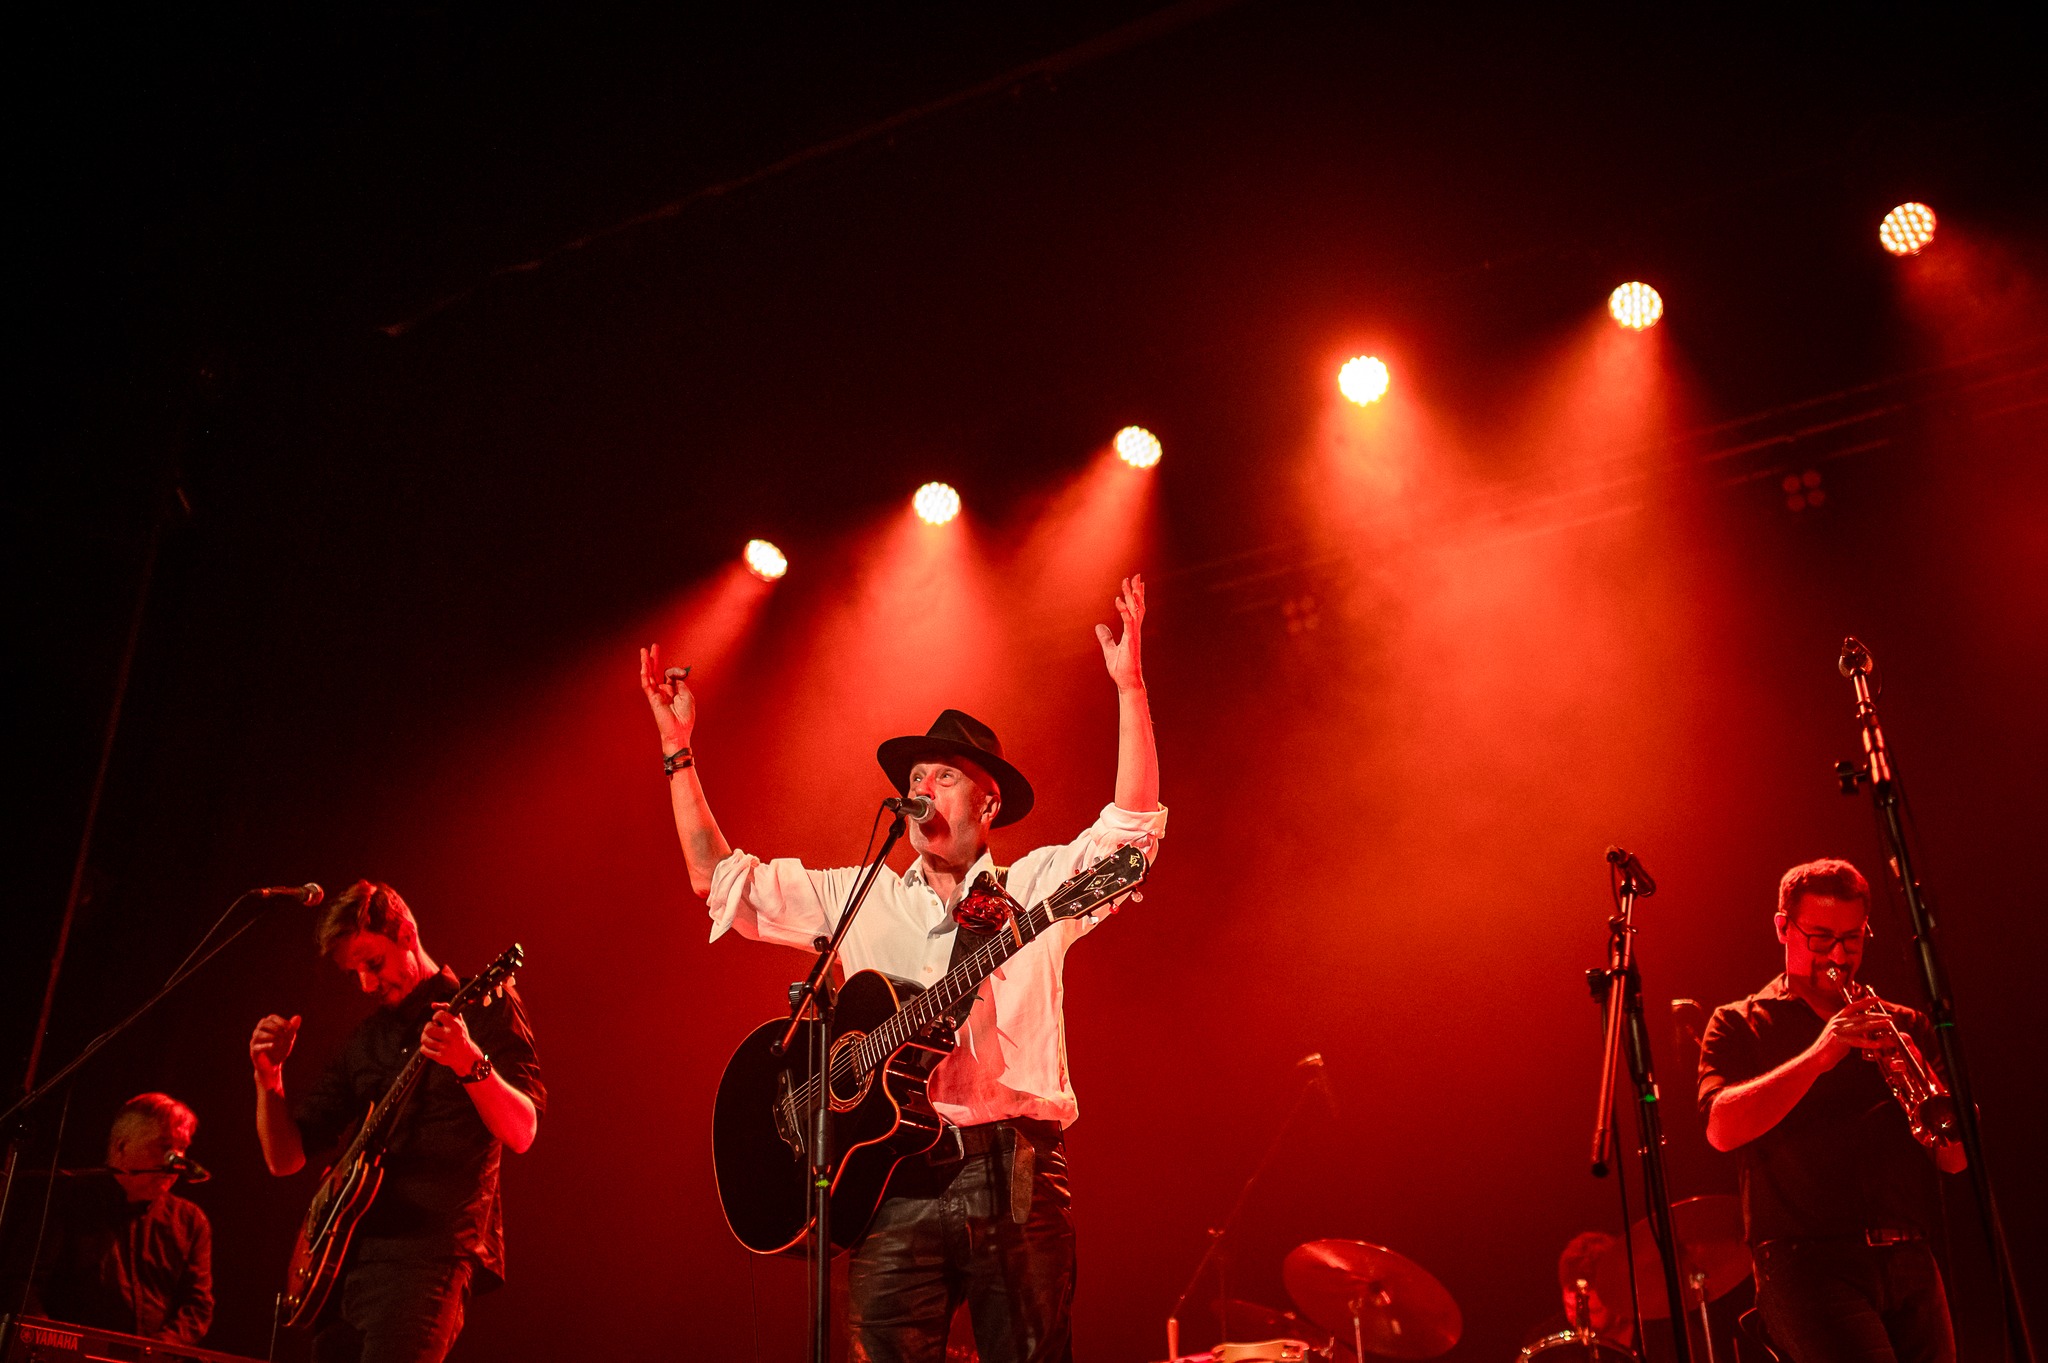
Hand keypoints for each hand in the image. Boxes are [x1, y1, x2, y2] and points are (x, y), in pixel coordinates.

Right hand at [251, 1014, 300, 1084]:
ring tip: (280, 1041)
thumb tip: (298, 1016)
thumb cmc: (280, 1050)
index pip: (271, 1017)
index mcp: (267, 1027)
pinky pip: (257, 1046)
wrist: (274, 1066)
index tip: (290, 1028)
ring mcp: (254, 1042)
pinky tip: (275, 1046)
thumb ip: (292, 1028)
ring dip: (271, 1036)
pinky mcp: (254, 1052)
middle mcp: (258, 1032)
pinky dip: (266, 1045)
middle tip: (285, 1035)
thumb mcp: (289, 1038)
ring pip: (258, 1033)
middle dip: (276, 1028)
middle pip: (263, 1023)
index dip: (282, 1021)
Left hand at [420, 1003, 483, 1074]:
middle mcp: (451, 1035)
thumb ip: (446, 1009)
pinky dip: (425, 1048)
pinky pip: (424, 1050)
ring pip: (424, 1039)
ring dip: (426, 1039)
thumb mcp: (458, 1021)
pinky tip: (431, 1048)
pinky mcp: (441, 1057)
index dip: (436, 1017)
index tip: (439, 1022)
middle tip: (432, 1031)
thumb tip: (433, 1005)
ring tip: (431, 1039)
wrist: (467, 1057)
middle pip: (428, 1028)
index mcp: (456, 1025)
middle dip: (428, 1029)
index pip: (438, 1015)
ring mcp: (446, 1047)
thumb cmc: (460, 1035)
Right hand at [639, 643, 694, 751]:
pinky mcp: (653, 699)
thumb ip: (679, 683)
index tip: (681, 672)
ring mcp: (657, 695)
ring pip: (649, 676)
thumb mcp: (687, 696)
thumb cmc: (685, 717)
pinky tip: (644, 666)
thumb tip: (672, 675)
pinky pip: (647, 685)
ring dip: (646, 663)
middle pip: (656, 672)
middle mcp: (663, 691)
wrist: (680, 732)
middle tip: (652, 646)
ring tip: (644, 651)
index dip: (675, 671)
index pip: (669, 676)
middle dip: (654, 659)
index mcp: (672, 691)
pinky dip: (645, 675)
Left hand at [1094, 574, 1146, 692]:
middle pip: (1138, 606)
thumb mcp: (1109, 650)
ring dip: (1132, 597)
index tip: (1136, 583)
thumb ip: (1105, 638)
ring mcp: (1134, 635)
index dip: (1137, 596)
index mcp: (1132, 632)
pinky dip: (1123, 611)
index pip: (1136, 610)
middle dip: (1136, 591)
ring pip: (1135, 611)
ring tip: (1129, 583)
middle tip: (1136, 576)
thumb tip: (1099, 626)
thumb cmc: (1121, 669)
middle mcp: (1135, 631)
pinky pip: (1128, 622)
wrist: (1127, 682)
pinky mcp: (1130, 641)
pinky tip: (1118, 601)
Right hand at [1812, 994, 1891, 1067]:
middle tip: (1889, 1016)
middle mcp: (1837, 1022)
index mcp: (1837, 1019)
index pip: (1852, 1006)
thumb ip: (1850, 1031)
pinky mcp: (1838, 1040)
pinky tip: (1879, 1044)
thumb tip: (1863, 1031)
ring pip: (1861, 1026)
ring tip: (1888, 1024)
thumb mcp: (1840, 1036)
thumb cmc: (1829, 1049)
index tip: (1876, 998)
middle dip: (1876, 1015)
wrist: (1815, 1059)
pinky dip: (1869, 1042)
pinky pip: (1858, 1041)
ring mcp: (1837, 1030)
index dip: (1865, 1002)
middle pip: (1860, 1016)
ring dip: (1877, 1024)